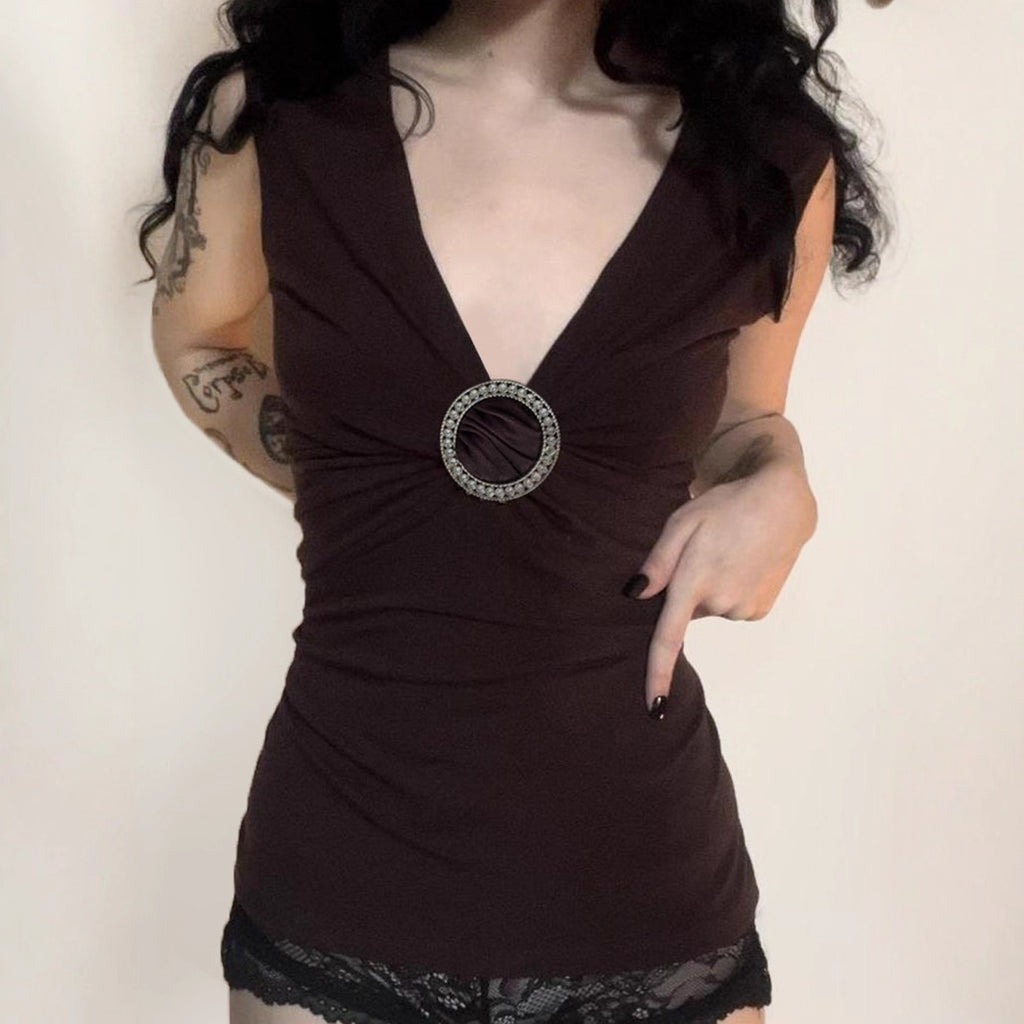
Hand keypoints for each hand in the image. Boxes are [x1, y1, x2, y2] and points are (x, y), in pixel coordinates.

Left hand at [623, 462, 817, 717]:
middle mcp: (722, 602)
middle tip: (701, 554)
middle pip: (687, 612)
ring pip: (710, 609)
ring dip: (710, 589)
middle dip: (686, 590)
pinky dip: (729, 591)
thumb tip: (634, 594)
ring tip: (727, 554)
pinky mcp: (760, 609)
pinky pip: (730, 608)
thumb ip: (658, 562)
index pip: (670, 638)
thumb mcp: (682, 522)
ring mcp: (744, 609)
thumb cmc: (726, 506)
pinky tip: (742, 565)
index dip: (658, 675)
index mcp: (695, 581)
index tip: (654, 707)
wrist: (782, 505)